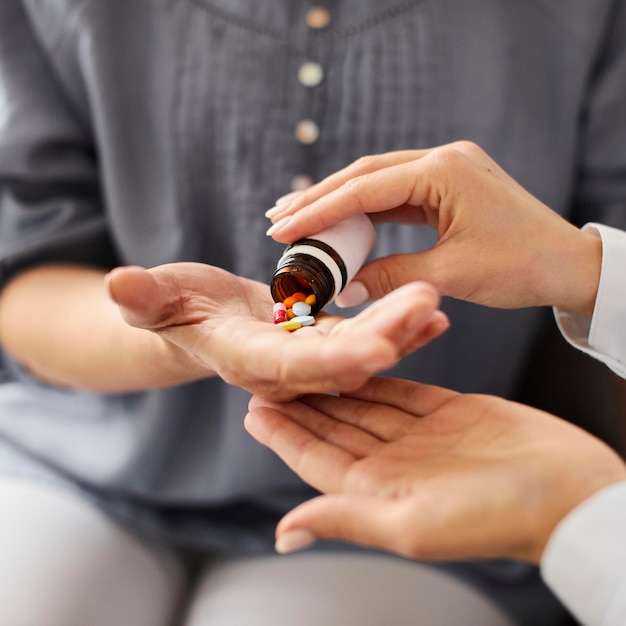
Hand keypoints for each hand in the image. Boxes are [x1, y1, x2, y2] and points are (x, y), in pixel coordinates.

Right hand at [107, 264, 447, 399]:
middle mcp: (286, 371)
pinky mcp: (325, 342)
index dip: (335, 357)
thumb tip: (118, 285)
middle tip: (429, 304)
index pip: (296, 367)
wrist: (202, 320)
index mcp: (249, 361)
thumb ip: (143, 299)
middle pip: (343, 360)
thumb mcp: (157, 300)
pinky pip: (367, 335)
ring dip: (403, 328)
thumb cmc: (175, 307)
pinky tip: (433, 308)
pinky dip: (399, 323)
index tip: (380, 347)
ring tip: (438, 302)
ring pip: (363, 348)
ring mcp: (310, 359)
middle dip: (387, 337)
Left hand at [245, 377, 625, 561]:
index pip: (317, 458)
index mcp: (378, 492)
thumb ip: (345, 519)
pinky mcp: (447, 411)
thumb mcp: (412, 524)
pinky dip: (380, 368)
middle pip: (335, 426)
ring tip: (305, 356)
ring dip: (335, 380)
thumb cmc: (496, 519)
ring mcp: (420, 436)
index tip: (254, 409)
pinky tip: (357, 353)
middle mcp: (394, 464)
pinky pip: (402, 384)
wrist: (567, 492)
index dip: (284, 434)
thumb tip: (283, 534)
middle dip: (302, 401)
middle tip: (268, 373)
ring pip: (365, 401)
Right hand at [265, 142, 601, 316]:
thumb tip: (343, 290)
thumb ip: (390, 277)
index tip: (282, 228)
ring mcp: (445, 170)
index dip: (319, 210)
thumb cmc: (520, 266)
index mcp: (444, 172)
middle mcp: (443, 160)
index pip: (365, 188)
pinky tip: (341, 222)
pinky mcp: (446, 186)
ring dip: (339, 201)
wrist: (567, 264)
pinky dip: (365, 211)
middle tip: (278, 217)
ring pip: (377, 183)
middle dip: (319, 198)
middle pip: (364, 175)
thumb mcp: (448, 274)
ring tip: (299, 218)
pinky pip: (395, 195)